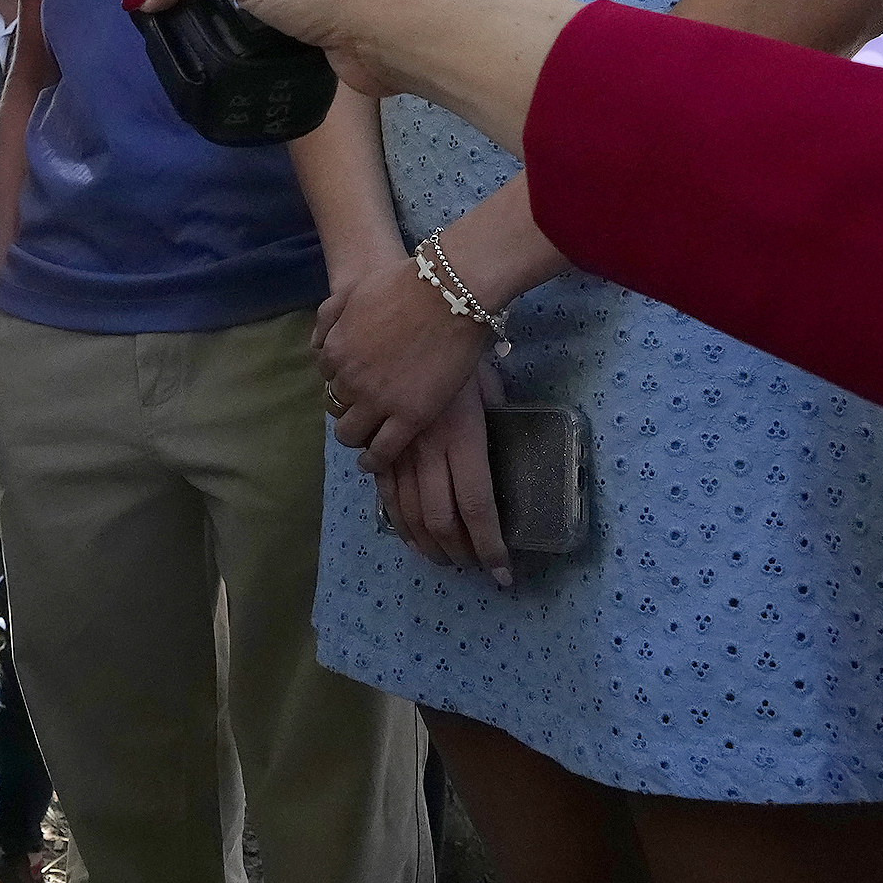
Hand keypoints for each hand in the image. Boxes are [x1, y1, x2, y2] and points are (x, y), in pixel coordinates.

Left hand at [311, 252, 487, 473]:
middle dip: (346, 408)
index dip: (341, 381)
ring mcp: (378, 401)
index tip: (355, 384)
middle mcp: (350, 380)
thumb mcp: (353, 292)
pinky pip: (383, 450)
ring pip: (351, 434)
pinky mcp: (409, 417)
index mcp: (335, 350)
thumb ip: (329, 317)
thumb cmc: (405, 285)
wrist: (448, 294)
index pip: (326, 377)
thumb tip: (317, 344)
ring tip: (365, 439)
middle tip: (363, 410)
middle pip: (336, 406)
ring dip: (354, 436)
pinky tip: (374, 462)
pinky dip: (375, 460)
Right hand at [374, 362, 510, 586]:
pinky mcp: (378, 436)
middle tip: (470, 567)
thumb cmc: (461, 344)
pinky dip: (394, 517)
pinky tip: (406, 533)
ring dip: (425, 542)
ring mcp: (398, 444)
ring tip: (441, 558)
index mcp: (463, 438)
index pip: (477, 507)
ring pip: (407, 510)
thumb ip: (493, 419)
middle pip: (440, 518)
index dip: (489, 546)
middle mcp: (429, 449)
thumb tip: (504, 445)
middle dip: (457, 552)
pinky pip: (383, 489)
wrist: (416, 308)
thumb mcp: (488, 385)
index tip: (502, 574)